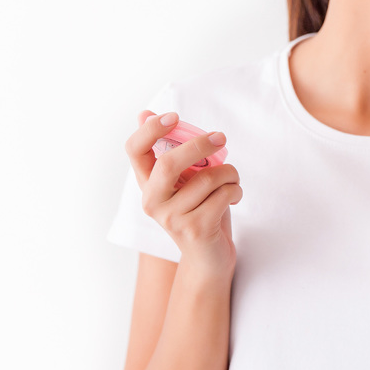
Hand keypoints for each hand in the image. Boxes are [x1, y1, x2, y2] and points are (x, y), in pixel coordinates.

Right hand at [124, 110, 240, 274]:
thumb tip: (144, 113)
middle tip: (221, 137)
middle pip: (168, 163)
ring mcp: (171, 218)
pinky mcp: (194, 229)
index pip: (134, 149)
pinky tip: (234, 196)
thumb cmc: (200, 209)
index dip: (150, 129)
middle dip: (200, 145)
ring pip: (208, 178)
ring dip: (230, 173)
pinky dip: (236, 190)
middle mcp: (152, 201)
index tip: (173, 116)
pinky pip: (223, 195)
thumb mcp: (185, 178)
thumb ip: (171, 150)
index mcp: (147, 183)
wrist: (209, 256)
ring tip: (233, 180)